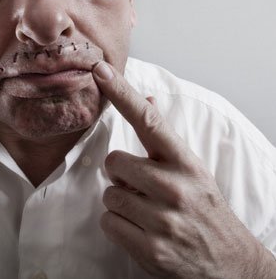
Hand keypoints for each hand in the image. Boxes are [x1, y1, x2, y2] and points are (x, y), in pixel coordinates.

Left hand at [92, 61, 274, 278]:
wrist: (229, 263)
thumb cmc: (203, 207)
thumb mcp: (191, 169)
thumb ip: (164, 138)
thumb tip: (148, 100)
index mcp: (185, 162)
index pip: (148, 120)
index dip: (122, 93)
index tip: (100, 71)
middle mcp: (175, 187)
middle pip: (114, 161)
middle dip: (119, 173)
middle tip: (139, 185)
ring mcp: (164, 220)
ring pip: (109, 194)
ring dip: (120, 202)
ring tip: (145, 210)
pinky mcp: (152, 249)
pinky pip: (108, 222)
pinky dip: (118, 225)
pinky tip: (141, 230)